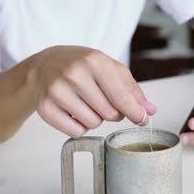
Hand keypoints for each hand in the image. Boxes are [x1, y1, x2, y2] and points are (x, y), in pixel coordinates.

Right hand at [32, 46, 155, 137]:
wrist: (44, 66)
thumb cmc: (82, 67)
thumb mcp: (110, 68)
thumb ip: (132, 90)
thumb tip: (149, 111)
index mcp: (94, 61)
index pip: (121, 97)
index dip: (135, 113)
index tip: (142, 120)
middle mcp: (74, 74)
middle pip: (109, 114)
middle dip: (112, 113)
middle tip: (102, 101)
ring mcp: (57, 91)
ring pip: (93, 124)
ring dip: (94, 119)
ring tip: (85, 103)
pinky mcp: (45, 108)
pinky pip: (75, 132)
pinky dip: (79, 127)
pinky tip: (73, 111)